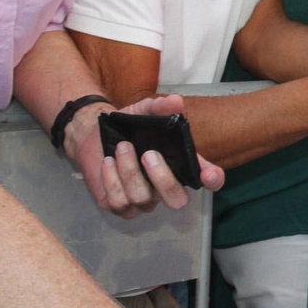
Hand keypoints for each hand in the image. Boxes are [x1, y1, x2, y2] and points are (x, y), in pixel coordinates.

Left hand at [66, 94, 225, 217]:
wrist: (94, 135)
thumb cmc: (127, 127)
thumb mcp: (142, 111)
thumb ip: (158, 107)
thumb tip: (175, 102)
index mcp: (182, 165)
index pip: (208, 179)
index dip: (213, 180)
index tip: (208, 174)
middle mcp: (167, 187)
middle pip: (177, 200)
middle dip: (163, 179)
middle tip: (148, 154)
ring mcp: (145, 200)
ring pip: (143, 199)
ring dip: (129, 170)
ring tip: (121, 146)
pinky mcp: (121, 206)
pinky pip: (119, 203)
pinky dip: (111, 179)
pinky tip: (108, 161)